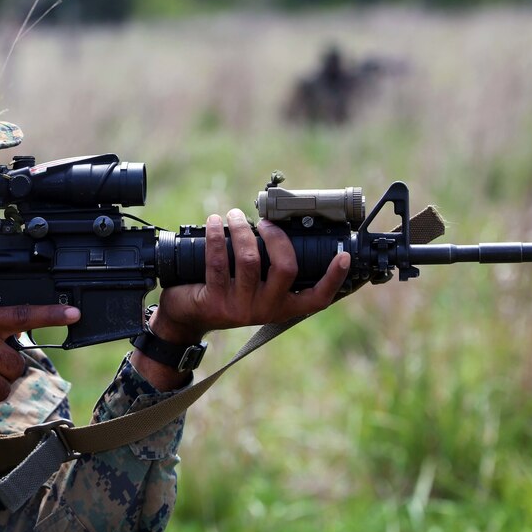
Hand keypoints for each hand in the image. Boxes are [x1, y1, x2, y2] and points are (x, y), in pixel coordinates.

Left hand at [133, 208, 349, 387]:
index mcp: (283, 306)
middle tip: (263, 221)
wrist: (187, 316)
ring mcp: (241, 308)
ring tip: (232, 215)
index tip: (343, 256)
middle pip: (285, 268)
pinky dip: (216, 237)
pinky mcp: (215, 302)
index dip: (333, 278)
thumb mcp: (255, 285)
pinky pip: (218, 263)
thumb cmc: (226, 291)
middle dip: (276, 236)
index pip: (317, 298)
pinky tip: (213, 223)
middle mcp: (266, 310)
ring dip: (242, 230)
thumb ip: (271, 267)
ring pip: (250, 260)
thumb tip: (283, 225)